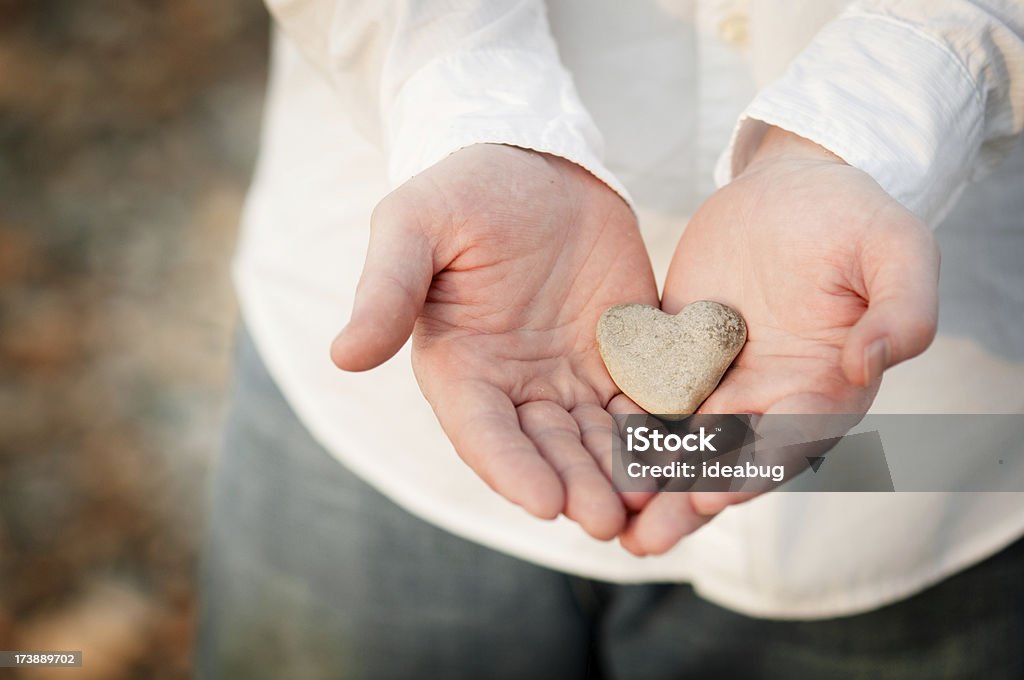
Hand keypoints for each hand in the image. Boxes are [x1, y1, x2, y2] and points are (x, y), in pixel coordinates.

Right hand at [330, 144, 658, 539]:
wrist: (535, 161)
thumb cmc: (463, 190)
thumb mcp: (413, 226)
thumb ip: (386, 290)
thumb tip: (343, 357)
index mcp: (459, 368)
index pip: (482, 432)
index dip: (510, 468)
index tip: (543, 504)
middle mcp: (514, 385)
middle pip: (546, 449)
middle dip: (576, 485)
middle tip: (609, 519)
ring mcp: (570, 375)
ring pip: (598, 437)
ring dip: (622, 472)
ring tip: (654, 501)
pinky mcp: (622, 356)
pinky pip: (645, 401)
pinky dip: (663, 430)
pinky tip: (689, 453)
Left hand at [620, 127, 939, 554]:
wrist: (790, 189)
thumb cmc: (854, 218)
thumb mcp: (895, 249)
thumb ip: (901, 308)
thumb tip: (873, 362)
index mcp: (825, 388)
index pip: (791, 440)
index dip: (757, 467)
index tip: (717, 491)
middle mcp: (767, 397)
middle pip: (726, 460)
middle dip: (687, 501)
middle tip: (643, 541)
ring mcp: (717, 378)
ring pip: (680, 440)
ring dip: (647, 479)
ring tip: (608, 515)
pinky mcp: (673, 352)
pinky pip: (644, 391)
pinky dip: (621, 422)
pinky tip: (584, 447)